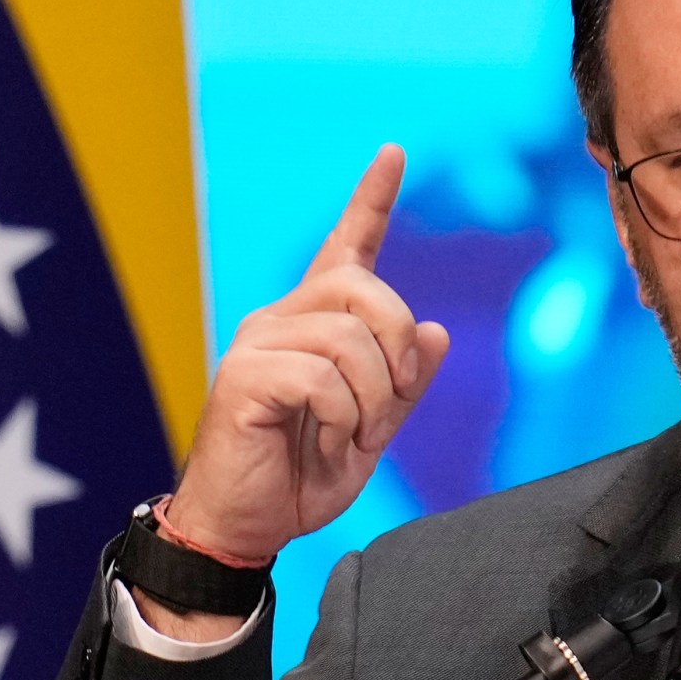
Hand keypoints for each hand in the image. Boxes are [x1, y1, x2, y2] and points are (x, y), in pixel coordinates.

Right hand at [165, 144, 449, 565]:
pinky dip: (342, 419)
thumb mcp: (372, 430)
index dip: (372, 200)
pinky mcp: (243, 375)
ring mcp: (257, 343)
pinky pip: (321, 378)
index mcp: (315, 325)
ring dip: (372, 398)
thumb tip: (437, 331)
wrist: (247, 526)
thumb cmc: (301, 476)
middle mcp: (281, 319)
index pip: (347, 247)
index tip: (395, 153)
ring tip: (350, 436)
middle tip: (388, 406)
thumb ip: (405, 383)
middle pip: (364, 289)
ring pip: (348, 339)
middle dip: (395, 348)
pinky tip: (324, 442)